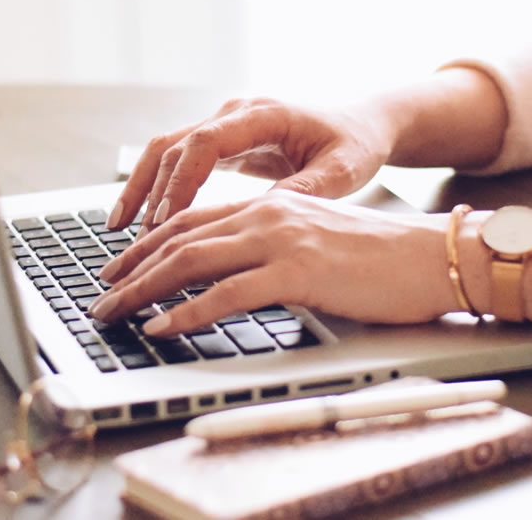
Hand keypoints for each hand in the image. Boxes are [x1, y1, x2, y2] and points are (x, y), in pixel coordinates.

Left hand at [89, 190, 457, 335]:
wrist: (430, 257)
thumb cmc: (382, 259)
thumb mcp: (318, 243)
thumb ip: (276, 250)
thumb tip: (237, 279)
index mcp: (273, 204)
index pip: (193, 219)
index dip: (148, 244)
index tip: (120, 268)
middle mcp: (269, 213)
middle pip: (180, 237)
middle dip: (131, 269)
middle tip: (101, 297)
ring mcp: (282, 239)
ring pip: (191, 260)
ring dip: (143, 289)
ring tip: (113, 314)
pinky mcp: (298, 271)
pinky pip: (227, 293)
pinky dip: (187, 312)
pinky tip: (162, 328)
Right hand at [107, 97, 392, 233]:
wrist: (361, 124)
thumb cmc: (356, 143)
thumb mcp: (342, 170)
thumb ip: (304, 190)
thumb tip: (263, 216)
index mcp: (265, 114)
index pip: (206, 142)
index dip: (182, 181)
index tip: (168, 220)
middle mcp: (237, 114)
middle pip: (174, 145)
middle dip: (150, 191)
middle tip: (135, 238)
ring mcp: (226, 126)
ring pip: (167, 152)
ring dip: (142, 188)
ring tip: (120, 231)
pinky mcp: (223, 143)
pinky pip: (179, 163)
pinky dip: (157, 189)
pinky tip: (143, 224)